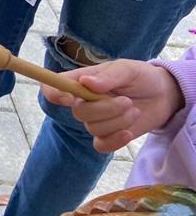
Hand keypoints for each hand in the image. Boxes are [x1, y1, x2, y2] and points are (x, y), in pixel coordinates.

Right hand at [40, 59, 183, 152]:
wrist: (163, 95)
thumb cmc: (140, 77)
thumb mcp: (127, 69)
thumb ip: (107, 77)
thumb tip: (86, 83)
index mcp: (80, 82)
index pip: (51, 88)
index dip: (54, 94)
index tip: (70, 98)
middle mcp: (82, 102)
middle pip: (78, 113)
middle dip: (105, 109)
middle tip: (127, 101)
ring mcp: (94, 120)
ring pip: (94, 128)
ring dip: (119, 121)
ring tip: (134, 110)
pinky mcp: (107, 136)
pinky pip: (101, 145)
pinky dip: (116, 140)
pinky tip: (129, 132)